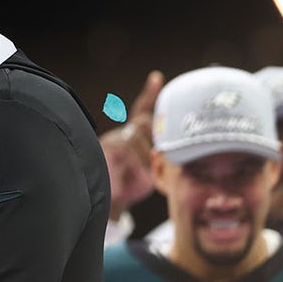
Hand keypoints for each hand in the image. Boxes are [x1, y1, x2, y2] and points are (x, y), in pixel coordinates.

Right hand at [101, 70, 163, 219]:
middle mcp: (121, 132)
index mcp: (131, 136)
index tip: (156, 77)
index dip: (149, 93)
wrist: (109, 204)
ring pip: (139, 133)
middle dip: (156, 136)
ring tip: (148, 173)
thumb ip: (158, 155)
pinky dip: (139, 159)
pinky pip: (129, 145)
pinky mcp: (107, 147)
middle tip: (160, 155)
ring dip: (148, 154)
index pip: (141, 110)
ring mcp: (112, 139)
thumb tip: (176, 149)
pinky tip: (141, 172)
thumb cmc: (130, 188)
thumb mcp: (150, 170)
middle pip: (145, 121)